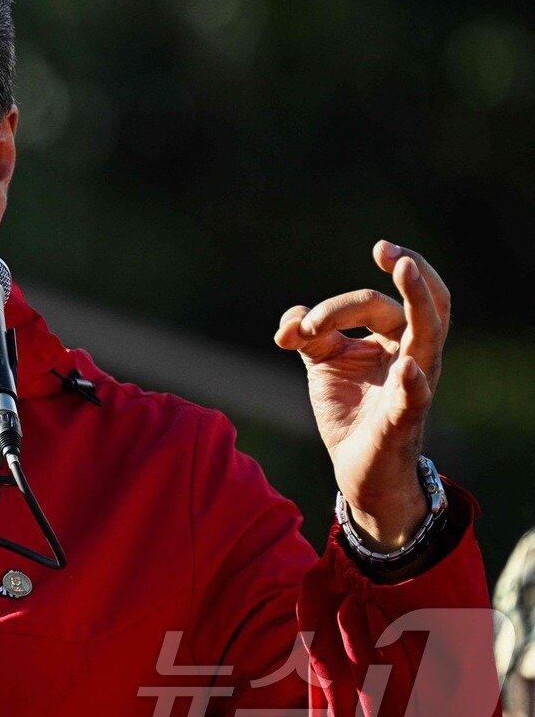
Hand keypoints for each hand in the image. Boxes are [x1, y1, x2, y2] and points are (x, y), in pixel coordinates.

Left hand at [274, 241, 449, 548]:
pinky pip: (415, 397)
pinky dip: (413, 381)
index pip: (371, 303)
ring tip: (407, 268)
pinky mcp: (402, 420)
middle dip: (410, 270)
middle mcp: (412, 355)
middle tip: (386, 248)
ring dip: (418, 301)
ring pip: (429, 335)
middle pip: (414, 304)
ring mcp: (413, 385)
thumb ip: (305, 333)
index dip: (332, 308)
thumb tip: (287, 325)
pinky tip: (408, 367)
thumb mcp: (321, 362)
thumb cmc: (348, 408)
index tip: (299, 330)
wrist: (354, 468)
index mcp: (393, 338)